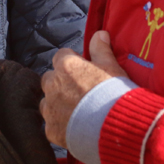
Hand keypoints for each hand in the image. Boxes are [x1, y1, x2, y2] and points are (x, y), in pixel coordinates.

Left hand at [39, 31, 127, 146]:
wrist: (115, 127)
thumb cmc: (114, 93)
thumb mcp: (111, 67)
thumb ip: (101, 49)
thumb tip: (99, 33)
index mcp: (66, 66)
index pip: (61, 56)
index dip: (73, 63)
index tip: (85, 71)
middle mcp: (52, 85)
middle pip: (51, 79)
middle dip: (62, 84)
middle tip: (81, 93)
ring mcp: (49, 108)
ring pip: (48, 102)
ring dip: (58, 104)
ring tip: (78, 112)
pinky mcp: (51, 130)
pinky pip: (52, 124)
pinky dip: (61, 125)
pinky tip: (76, 128)